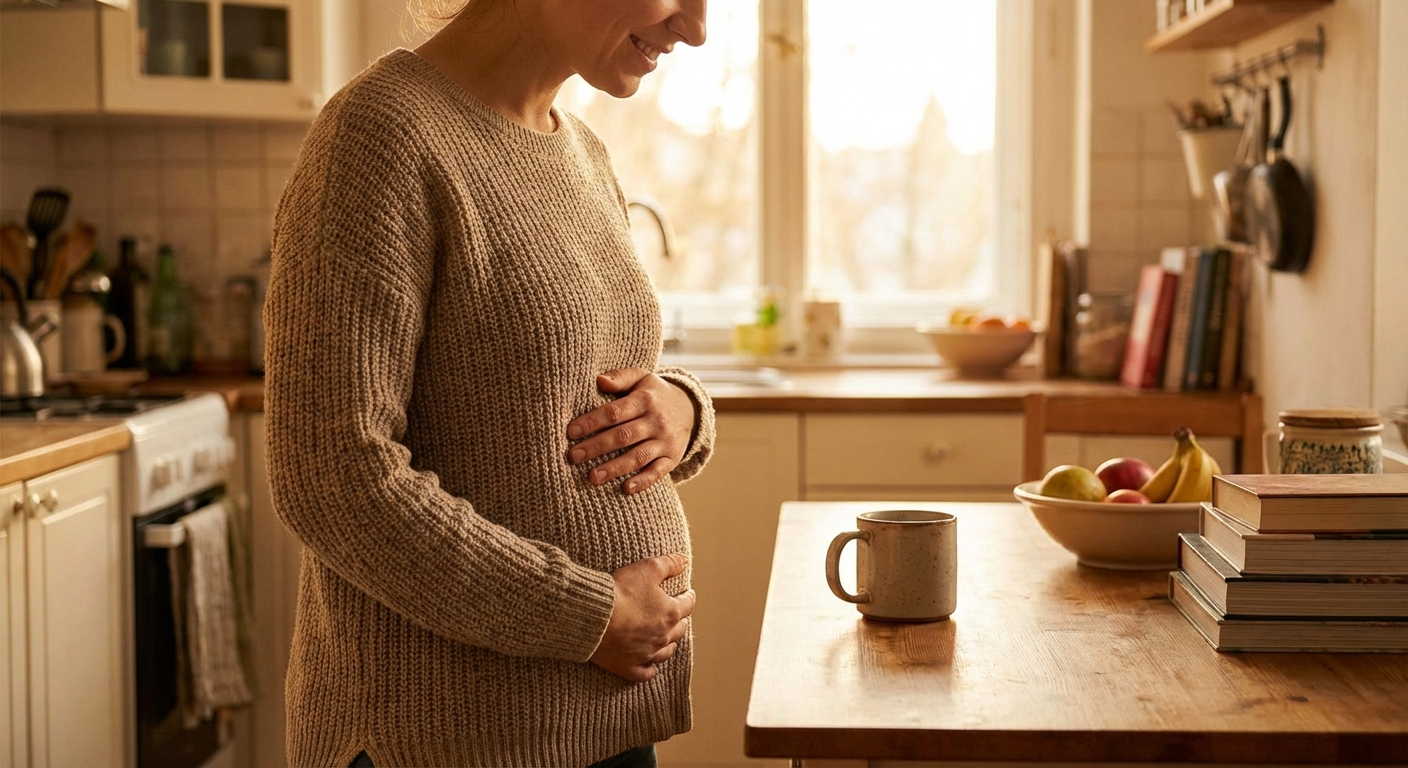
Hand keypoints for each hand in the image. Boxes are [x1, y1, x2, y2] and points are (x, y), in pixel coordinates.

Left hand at [567, 368, 696, 493]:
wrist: (690, 408)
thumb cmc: (654, 393)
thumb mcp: (641, 377)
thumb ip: (620, 377)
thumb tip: (598, 380)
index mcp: (644, 400)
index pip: (614, 412)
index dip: (592, 422)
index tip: (571, 432)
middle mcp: (656, 421)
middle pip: (623, 436)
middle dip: (596, 447)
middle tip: (573, 456)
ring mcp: (665, 441)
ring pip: (638, 456)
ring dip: (614, 468)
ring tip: (592, 477)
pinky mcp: (672, 458)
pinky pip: (658, 472)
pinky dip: (643, 481)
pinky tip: (626, 489)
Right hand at [590, 554, 695, 681]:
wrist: (593, 616)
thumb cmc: (620, 591)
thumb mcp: (648, 568)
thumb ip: (669, 564)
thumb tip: (685, 561)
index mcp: (670, 613)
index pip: (687, 604)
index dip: (689, 596)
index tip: (688, 593)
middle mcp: (662, 637)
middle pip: (679, 629)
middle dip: (680, 620)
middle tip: (678, 614)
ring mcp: (646, 654)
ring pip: (665, 653)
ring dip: (669, 645)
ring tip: (669, 639)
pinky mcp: (628, 666)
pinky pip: (644, 673)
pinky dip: (650, 670)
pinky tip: (652, 668)